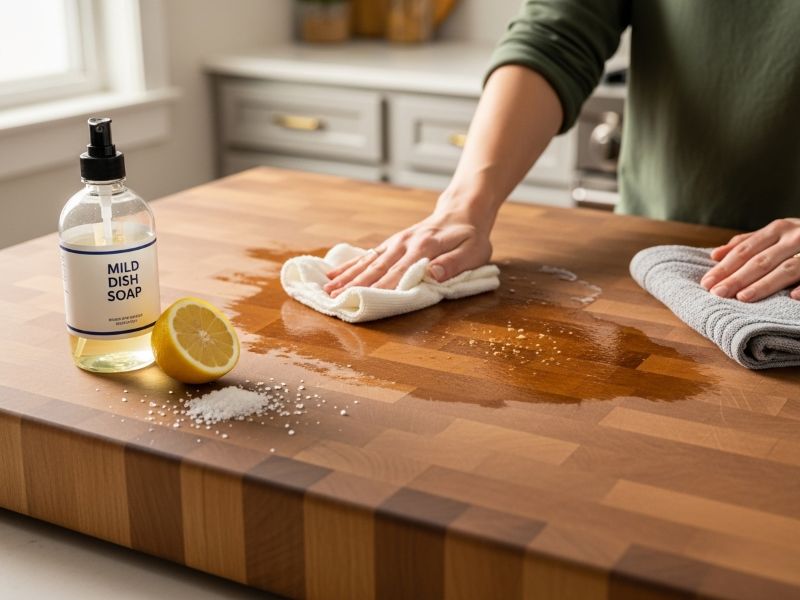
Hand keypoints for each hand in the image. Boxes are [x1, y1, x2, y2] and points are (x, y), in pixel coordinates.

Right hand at [323, 209, 492, 297]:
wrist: (462, 211)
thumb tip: (433, 273)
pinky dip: (349, 265)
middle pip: (376, 268)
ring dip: (346, 277)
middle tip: (333, 299)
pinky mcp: (391, 244)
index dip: (380, 288)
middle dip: (354, 285)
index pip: (399, 273)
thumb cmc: (470, 237)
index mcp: (423, 248)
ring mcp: (395, 243)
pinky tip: (333, 274)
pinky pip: (367, 255)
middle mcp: (404, 244)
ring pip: (367, 261)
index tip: (361, 300)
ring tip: (326, 290)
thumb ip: (455, 263)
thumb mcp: (474, 251)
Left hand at [700, 218, 799, 301]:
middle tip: (717, 294)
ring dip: (765, 284)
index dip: (726, 267)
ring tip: (743, 298)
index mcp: (779, 229)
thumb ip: (748, 243)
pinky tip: (792, 297)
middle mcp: (796, 235)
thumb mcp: (778, 234)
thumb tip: (715, 254)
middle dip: (737, 278)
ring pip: (787, 268)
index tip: (706, 283)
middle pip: (761, 260)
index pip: (746, 250)